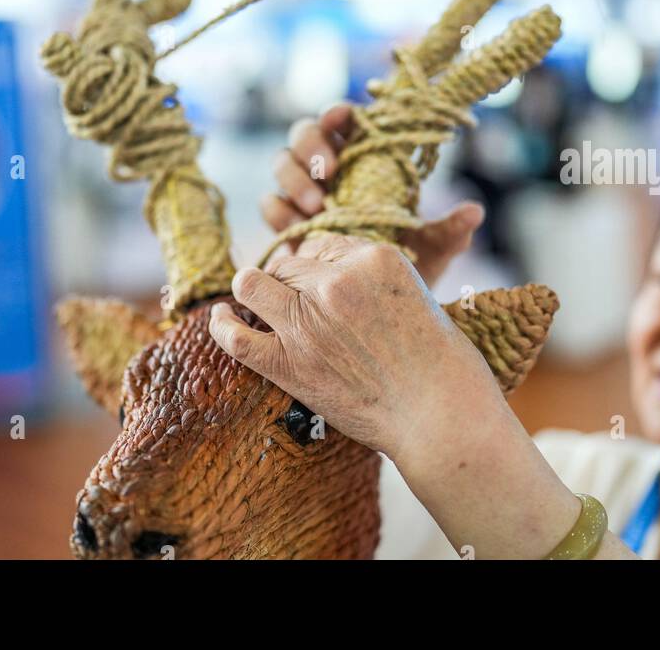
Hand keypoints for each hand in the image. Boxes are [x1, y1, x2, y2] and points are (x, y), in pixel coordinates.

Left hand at [209, 232, 500, 458]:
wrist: (440, 416)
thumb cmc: (436, 360)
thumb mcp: (414, 293)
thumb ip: (369, 276)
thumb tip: (324, 270)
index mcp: (373, 257)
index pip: (324, 244)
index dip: (320, 266)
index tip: (325, 286)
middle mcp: (337, 282)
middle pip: (289, 263)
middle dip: (291, 281)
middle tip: (301, 308)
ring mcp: (309, 323)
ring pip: (253, 284)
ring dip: (253, 290)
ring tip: (253, 300)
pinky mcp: (290, 364)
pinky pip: (237, 336)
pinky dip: (222, 325)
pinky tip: (219, 317)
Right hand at [263, 104, 484, 288]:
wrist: (377, 313)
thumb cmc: (407, 268)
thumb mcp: (433, 251)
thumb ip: (450, 231)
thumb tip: (475, 211)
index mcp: (364, 158)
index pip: (343, 120)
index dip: (337, 112)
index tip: (343, 120)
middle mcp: (329, 169)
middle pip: (303, 134)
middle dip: (311, 145)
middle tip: (329, 172)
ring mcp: (303, 193)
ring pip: (282, 163)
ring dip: (295, 179)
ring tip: (317, 208)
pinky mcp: (285, 222)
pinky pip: (271, 204)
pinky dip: (281, 212)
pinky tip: (299, 230)